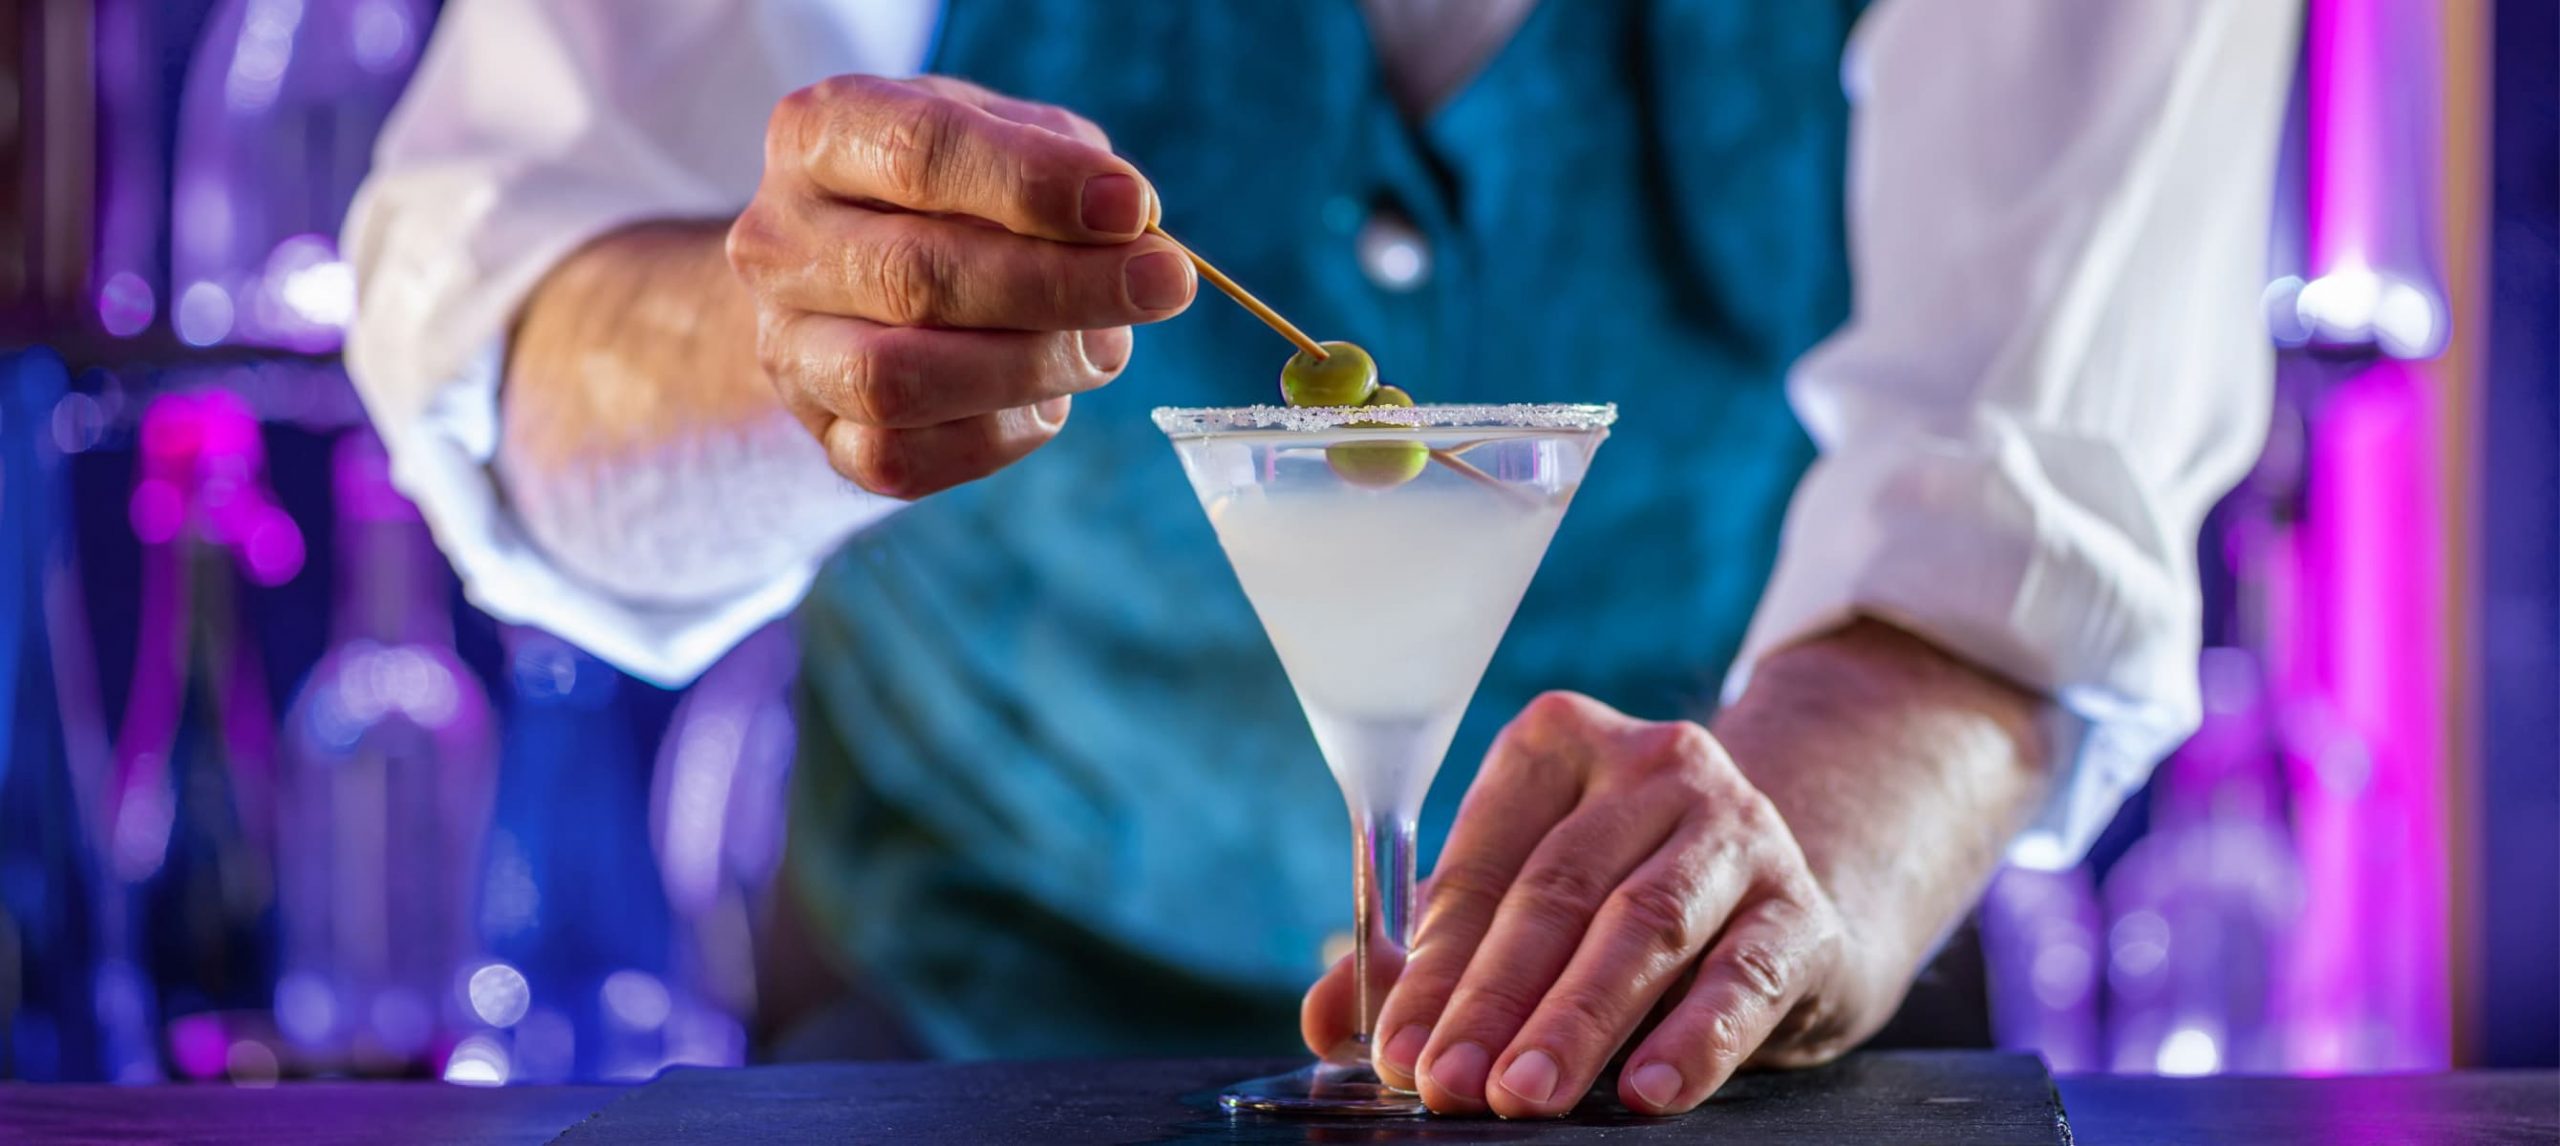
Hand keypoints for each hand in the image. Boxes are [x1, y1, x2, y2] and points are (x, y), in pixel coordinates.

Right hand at [726, 75, 1195, 498]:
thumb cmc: (950, 193)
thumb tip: (1131, 229)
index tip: (1132, 210)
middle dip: (1060, 286)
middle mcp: (779, 240)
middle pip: (914, 277)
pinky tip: (1043, 400)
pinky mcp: (820, 435)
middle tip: (1162, 285)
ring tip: (1100, 347)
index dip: (1034, 186)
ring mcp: (786, 346)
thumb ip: (1064, 163)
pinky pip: (902, 458)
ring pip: (897, 381)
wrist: (854, 275)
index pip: (919, 153)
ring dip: (1028, 369)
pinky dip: (996, 434)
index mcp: (820, 135)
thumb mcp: (1003, 135)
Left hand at [1301, 692, 1875, 1117]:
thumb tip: (1329, 1018)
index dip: (1433, 966)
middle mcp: (1653, 766)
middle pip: (1555, 892)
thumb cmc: (1619, 901)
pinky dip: (1695, 1037)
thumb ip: (1425, 957)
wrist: (1784, 907)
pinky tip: (1649, 1090)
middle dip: (1494, 1001)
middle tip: (1448, 1086)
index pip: (1482, 865)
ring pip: (1643, 926)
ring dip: (1576, 1020)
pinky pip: (1742, 973)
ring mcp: (1738, 828)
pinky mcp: (1799, 906)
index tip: (1396, 1049)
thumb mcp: (1521, 908)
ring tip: (1526, 1097)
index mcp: (1559, 746)